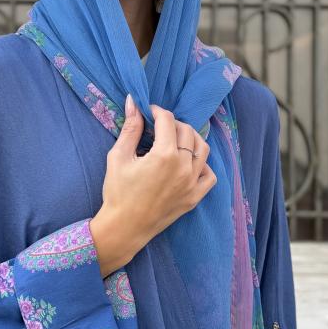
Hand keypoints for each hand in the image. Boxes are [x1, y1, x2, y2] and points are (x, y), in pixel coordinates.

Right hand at [90, 97, 216, 275]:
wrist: (124, 227)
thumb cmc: (118, 192)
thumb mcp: (119, 156)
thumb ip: (130, 128)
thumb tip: (133, 102)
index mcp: (165, 155)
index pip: (168, 120)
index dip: (157, 111)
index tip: (149, 112)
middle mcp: (183, 167)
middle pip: (187, 131)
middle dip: (173, 124)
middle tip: (158, 127)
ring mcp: (192, 183)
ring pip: (202, 149)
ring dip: (190, 139)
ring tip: (175, 140)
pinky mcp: (195, 197)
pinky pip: (209, 175)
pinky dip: (202, 165)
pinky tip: (187, 163)